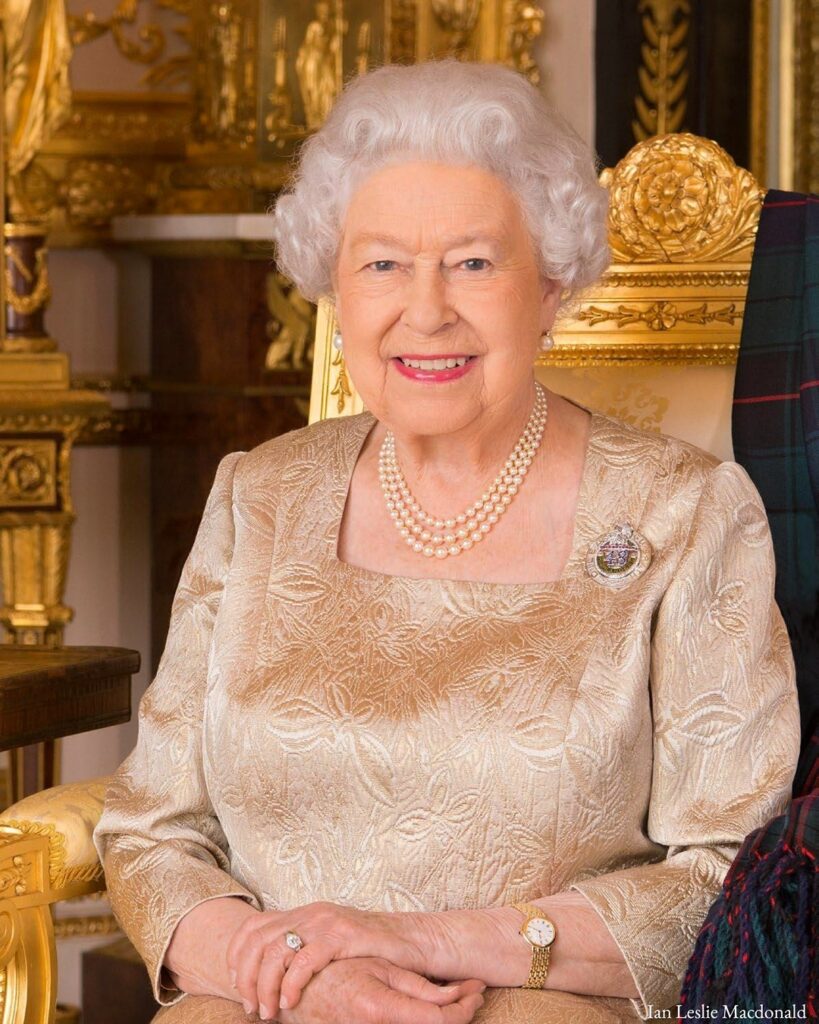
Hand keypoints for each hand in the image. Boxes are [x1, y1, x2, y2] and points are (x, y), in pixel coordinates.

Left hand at [226, 900, 435, 1016]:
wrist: (410, 941)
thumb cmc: (370, 951)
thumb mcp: (329, 945)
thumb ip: (303, 949)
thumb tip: (269, 972)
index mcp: (303, 913)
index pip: (253, 927)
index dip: (236, 956)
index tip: (236, 985)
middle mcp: (310, 913)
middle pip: (257, 941)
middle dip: (246, 978)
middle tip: (250, 1007)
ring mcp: (326, 922)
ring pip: (275, 951)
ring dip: (265, 985)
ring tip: (268, 1011)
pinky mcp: (342, 936)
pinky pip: (305, 959)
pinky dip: (291, 983)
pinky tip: (290, 1002)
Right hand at [275, 956, 485, 1023]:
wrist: (303, 995)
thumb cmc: (338, 975)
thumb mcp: (379, 969)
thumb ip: (416, 986)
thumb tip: (455, 994)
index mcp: (382, 1009)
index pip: (439, 1019)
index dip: (465, 1007)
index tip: (477, 988)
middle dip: (462, 1012)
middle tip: (474, 990)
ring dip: (447, 1017)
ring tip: (460, 997)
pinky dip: (427, 1021)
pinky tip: (435, 1008)